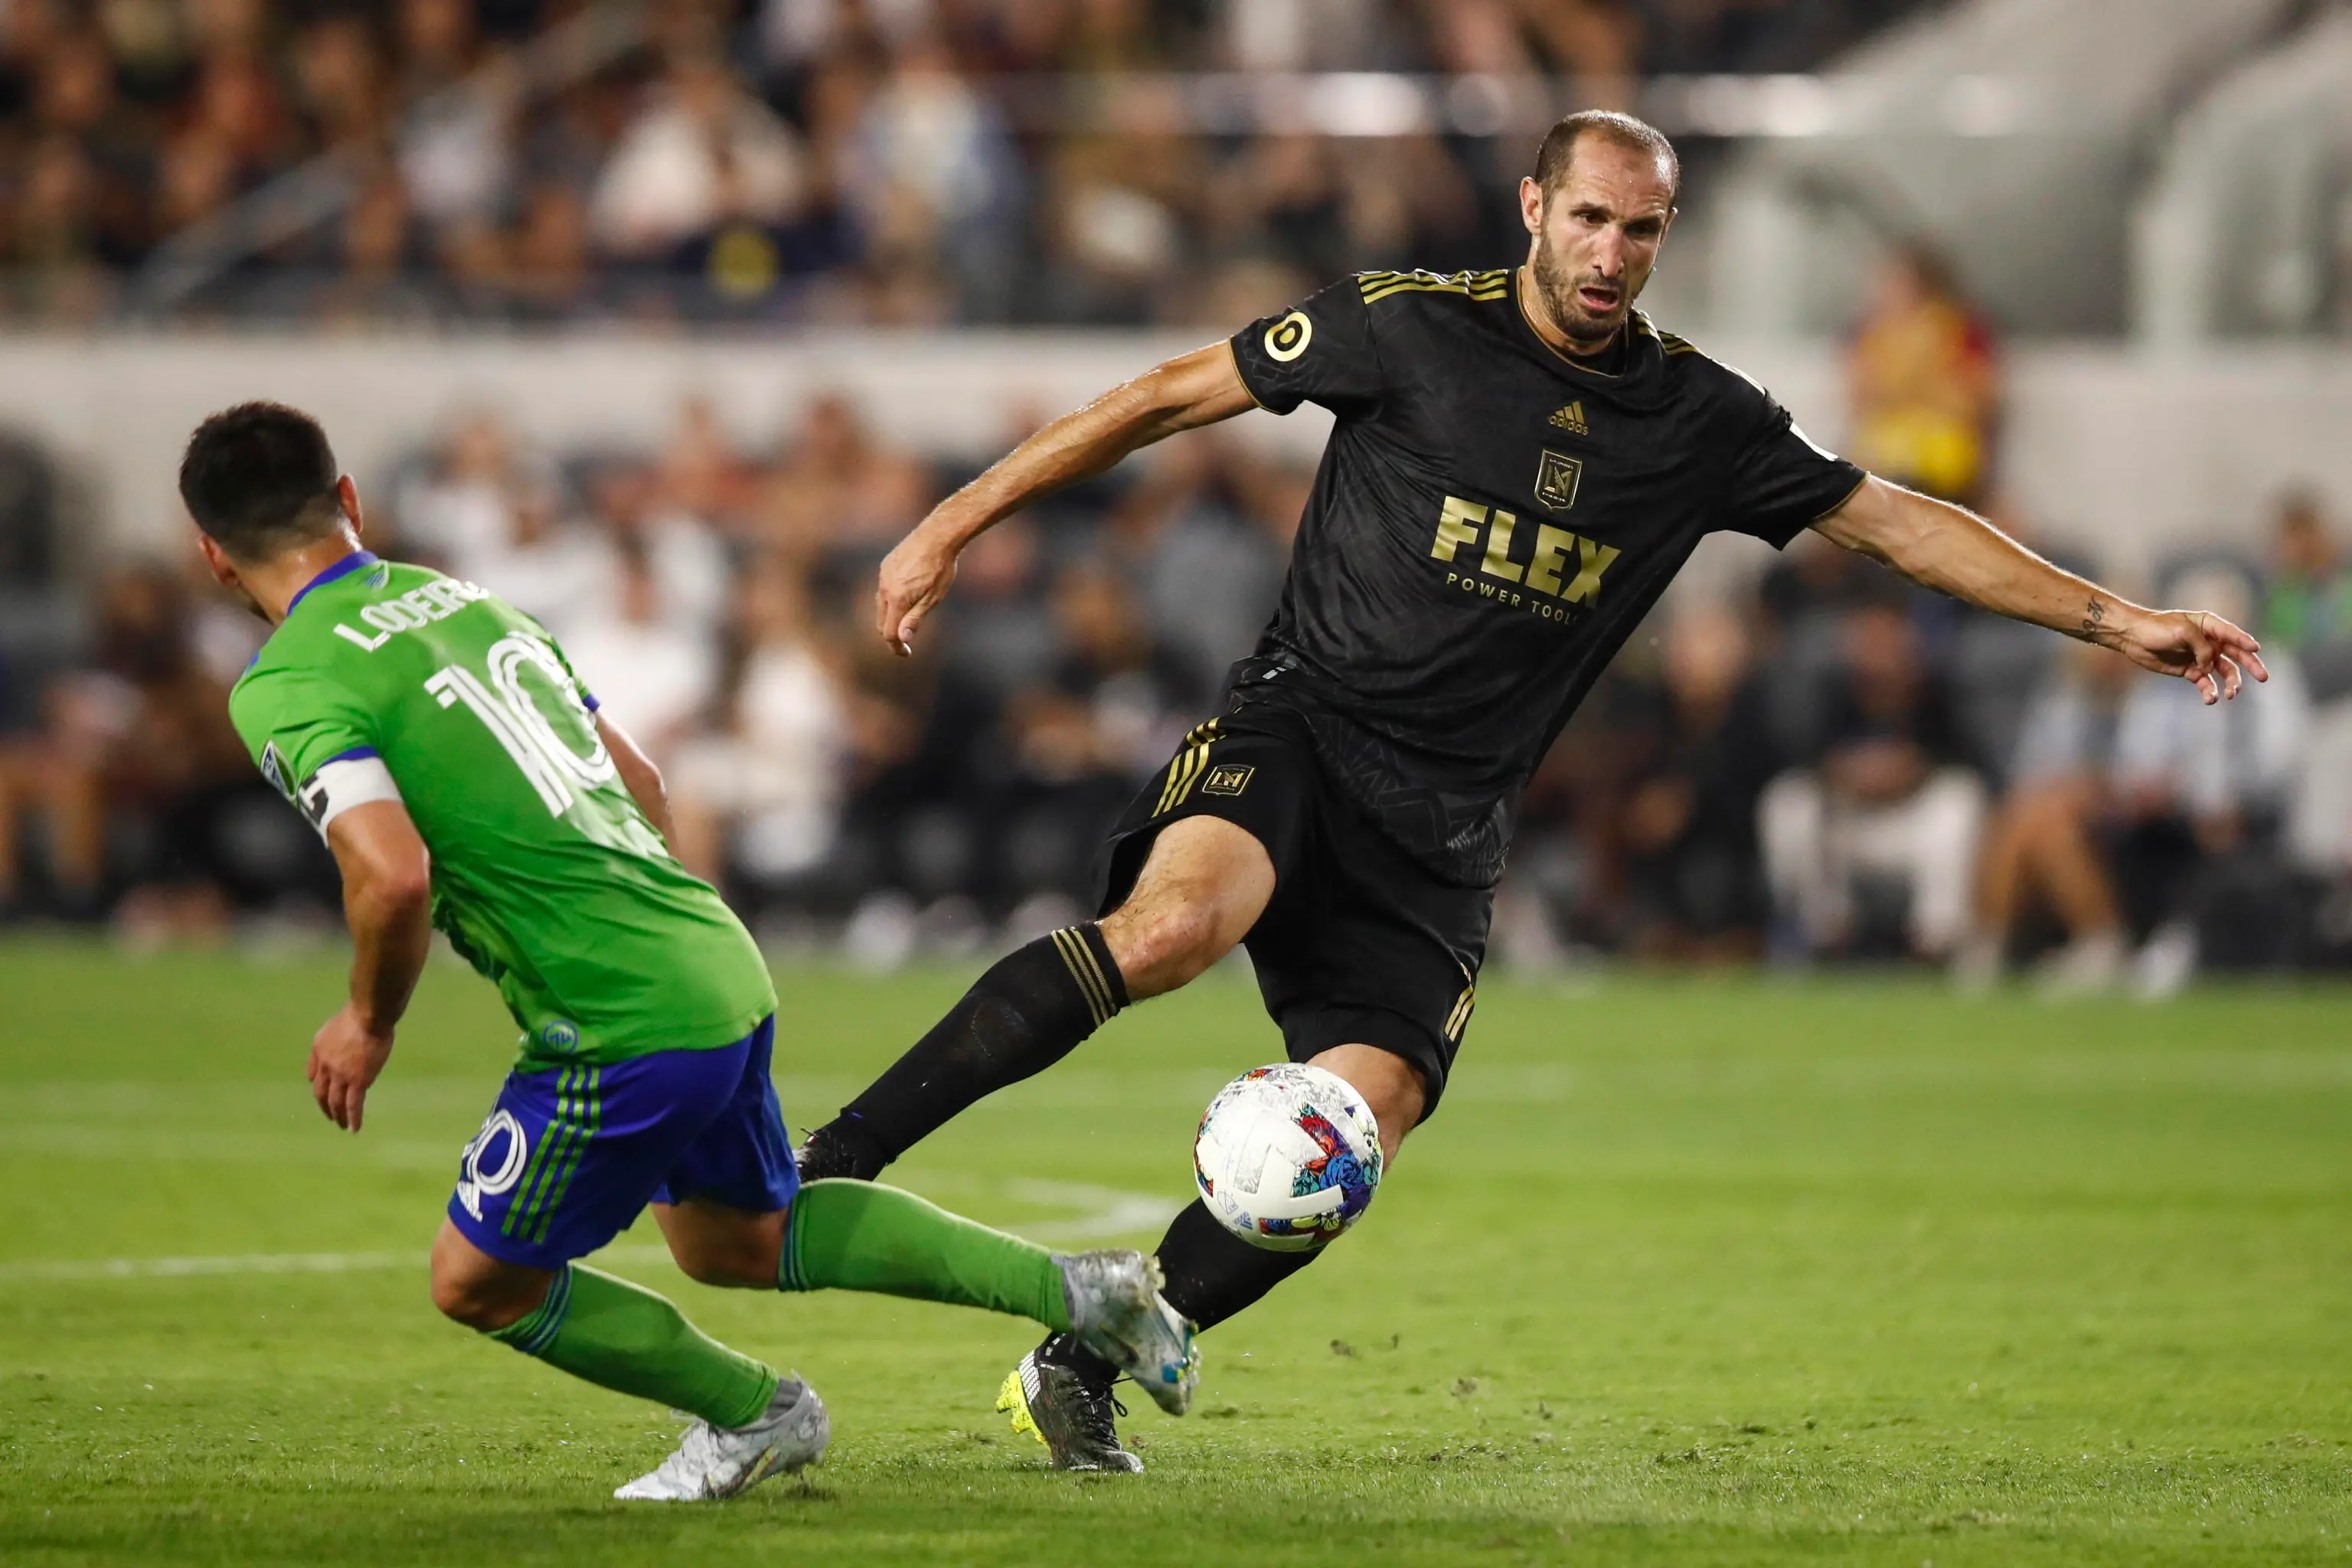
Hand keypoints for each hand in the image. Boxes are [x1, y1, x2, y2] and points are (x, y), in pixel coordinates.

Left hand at [308, 1003, 394, 1132]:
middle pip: (321, 1093)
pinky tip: (354, 1129)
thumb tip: (332, 1049)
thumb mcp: (333, 1025)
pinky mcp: (358, 1081)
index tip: (324, 1094)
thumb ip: (330, 1040)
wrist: (368, 1017)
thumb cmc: (357, 1016)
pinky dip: (353, 1118)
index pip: (314, 1075)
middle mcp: (326, 1066)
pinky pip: (353, 1105)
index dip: (318, 1086)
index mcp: (319, 1050)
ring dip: (338, 1116)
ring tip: (342, 1126)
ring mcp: (340, 1075)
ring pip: (335, 1102)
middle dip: (325, 1107)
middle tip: (331, 1116)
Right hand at [874, 522, 959, 656]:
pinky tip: (906, 597)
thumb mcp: (933, 598)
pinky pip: (883, 590)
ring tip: (907, 619)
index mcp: (897, 599)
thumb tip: (901, 639)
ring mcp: (883, 575)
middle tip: (906, 642)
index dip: (896, 647)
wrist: (938, 536)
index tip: (906, 654)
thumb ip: (915, 619)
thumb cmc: (941, 568)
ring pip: (881, 605)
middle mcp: (885, 588)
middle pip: (881, 622)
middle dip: (891, 634)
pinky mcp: (885, 566)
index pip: (889, 633)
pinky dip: (890, 600)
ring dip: (890, 617)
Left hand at [2113, 608, 2268, 704]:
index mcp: (2210, 625)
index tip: (2256, 649)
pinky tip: (2211, 699)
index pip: (2232, 634)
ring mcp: (2202, 657)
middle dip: (2251, 665)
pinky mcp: (2191, 671)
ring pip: (2224, 672)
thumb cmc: (2157, 628)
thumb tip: (2209, 665)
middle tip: (2264, 677)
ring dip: (2231, 683)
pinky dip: (2210, 691)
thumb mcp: (2182, 631)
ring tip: (2232, 694)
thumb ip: (2201, 647)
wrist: (2133, 638)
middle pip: (2237, 655)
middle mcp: (2210, 641)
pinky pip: (2207, 683)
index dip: (2245, 642)